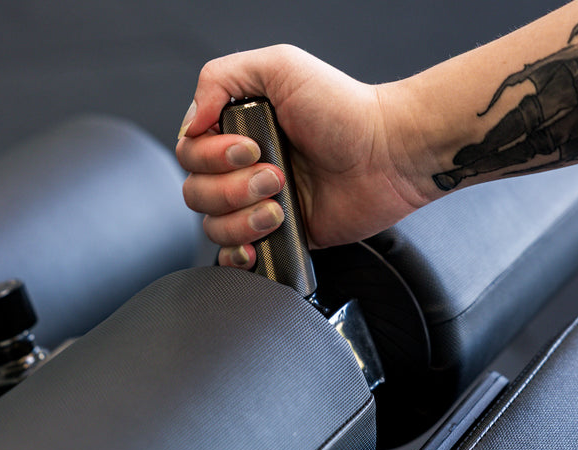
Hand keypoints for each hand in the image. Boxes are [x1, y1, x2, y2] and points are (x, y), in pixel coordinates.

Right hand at [176, 45, 434, 267]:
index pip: (189, 153)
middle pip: (195, 192)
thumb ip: (219, 78)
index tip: (251, 148)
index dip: (211, 157)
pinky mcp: (276, 236)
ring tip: (281, 206)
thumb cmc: (346, 110)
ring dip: (242, 219)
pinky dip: (238, 254)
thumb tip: (190, 122)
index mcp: (236, 129)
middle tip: (276, 175)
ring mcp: (256, 204)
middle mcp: (241, 167)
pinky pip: (233, 256)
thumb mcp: (280, 66)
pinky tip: (260, 240)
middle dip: (232, 189)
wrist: (389, 155)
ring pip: (212, 226)